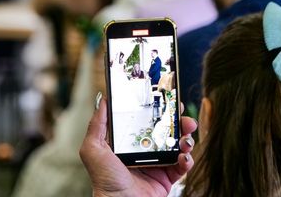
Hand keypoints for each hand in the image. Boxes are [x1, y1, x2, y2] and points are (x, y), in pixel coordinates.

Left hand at [79, 94, 196, 196]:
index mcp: (128, 142)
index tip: (165, 99)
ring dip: (185, 138)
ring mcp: (156, 164)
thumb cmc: (104, 180)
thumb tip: (103, 101)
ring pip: (177, 145)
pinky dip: (187, 159)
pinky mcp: (166, 178)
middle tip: (183, 117)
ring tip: (186, 138)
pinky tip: (184, 157)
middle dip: (177, 121)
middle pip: (165, 130)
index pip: (145, 120)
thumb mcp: (93, 148)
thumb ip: (97, 125)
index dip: (156, 109)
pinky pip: (182, 165)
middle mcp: (143, 150)